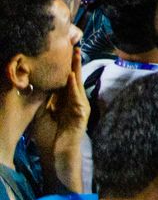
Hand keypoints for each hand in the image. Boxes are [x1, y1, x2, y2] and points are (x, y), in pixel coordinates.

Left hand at [36, 45, 89, 190]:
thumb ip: (41, 98)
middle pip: (73, 77)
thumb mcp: (40, 112)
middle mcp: (73, 100)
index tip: (61, 50)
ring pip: (77, 84)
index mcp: (63, 99)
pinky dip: (74, 86)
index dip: (63, 65)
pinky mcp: (82, 113)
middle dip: (74, 62)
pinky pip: (77, 97)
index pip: (63, 78)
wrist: (55, 154)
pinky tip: (71, 76)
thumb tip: (33, 82)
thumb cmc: (47, 135)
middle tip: (74, 45)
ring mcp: (79, 105)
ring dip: (76, 69)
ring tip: (76, 54)